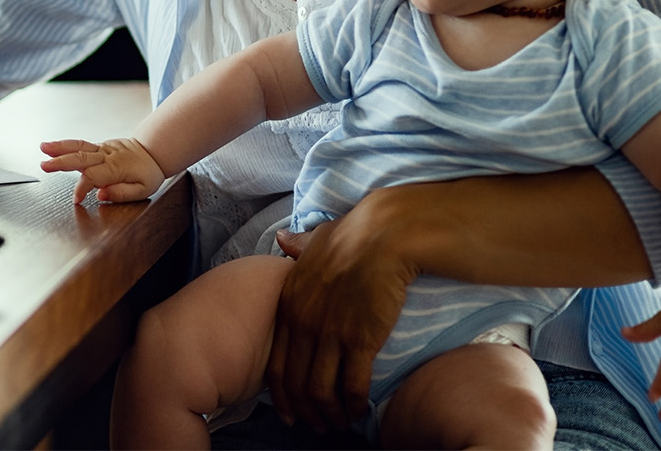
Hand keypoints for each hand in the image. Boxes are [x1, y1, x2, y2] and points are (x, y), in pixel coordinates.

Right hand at [38, 137, 165, 204]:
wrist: (153, 151)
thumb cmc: (148, 173)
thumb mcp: (143, 190)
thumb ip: (122, 193)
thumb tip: (101, 194)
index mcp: (116, 167)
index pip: (93, 176)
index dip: (82, 188)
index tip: (77, 200)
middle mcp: (106, 155)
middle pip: (80, 157)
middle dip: (61, 161)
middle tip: (44, 165)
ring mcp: (102, 148)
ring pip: (79, 146)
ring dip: (60, 146)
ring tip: (43, 147)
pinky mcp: (99, 146)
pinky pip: (81, 145)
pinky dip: (66, 145)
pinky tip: (52, 147)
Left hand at [266, 211, 415, 432]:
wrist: (383, 235)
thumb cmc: (355, 234)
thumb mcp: (316, 241)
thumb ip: (298, 247)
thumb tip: (282, 238)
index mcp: (289, 303)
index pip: (276, 364)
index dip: (282, 395)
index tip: (290, 412)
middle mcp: (303, 322)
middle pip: (296, 384)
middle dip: (304, 412)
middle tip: (317, 426)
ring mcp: (329, 333)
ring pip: (321, 391)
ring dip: (330, 414)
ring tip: (340, 423)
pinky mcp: (360, 340)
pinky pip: (352, 386)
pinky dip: (355, 405)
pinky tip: (361, 411)